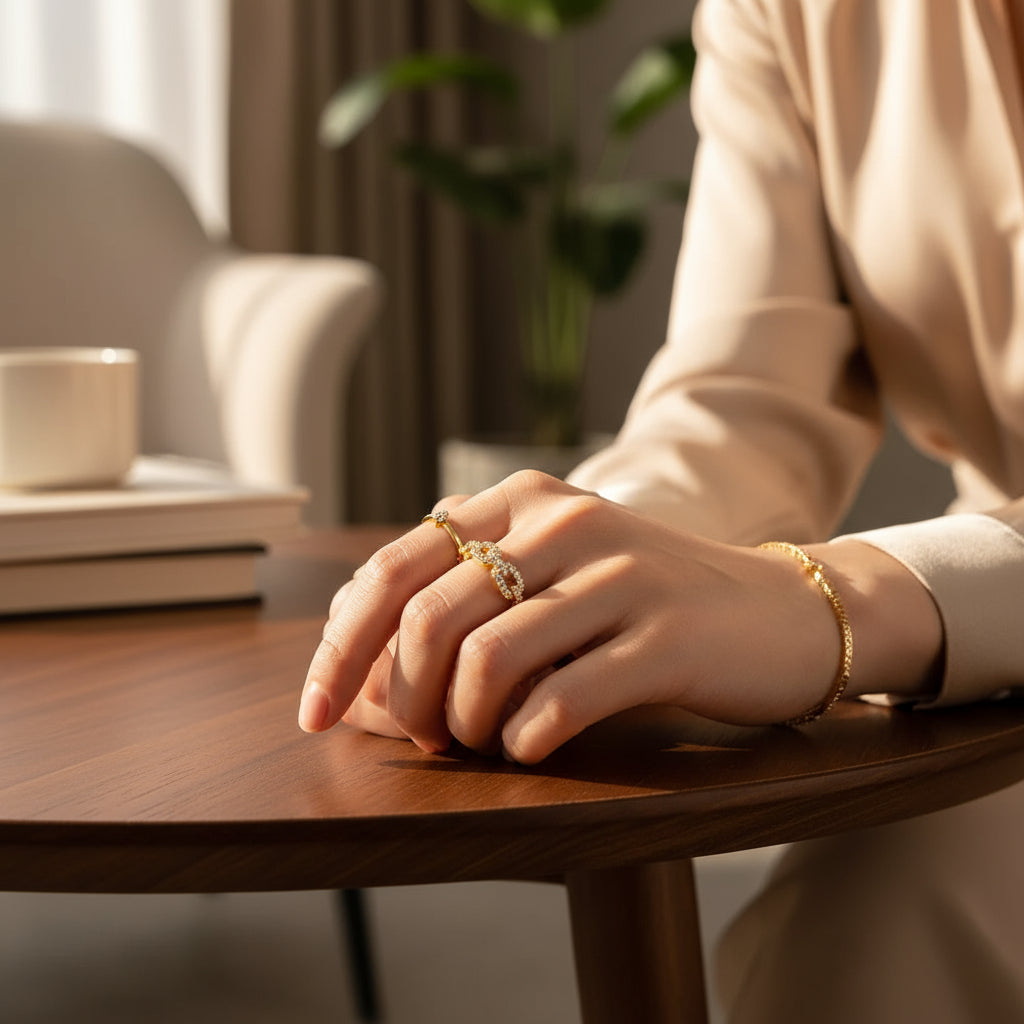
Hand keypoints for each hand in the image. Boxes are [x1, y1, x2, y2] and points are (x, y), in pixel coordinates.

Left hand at [298, 471, 941, 762]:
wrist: (782, 611)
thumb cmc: (648, 606)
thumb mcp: (554, 577)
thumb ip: (466, 603)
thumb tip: (363, 682)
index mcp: (522, 501)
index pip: (393, 568)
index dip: (341, 645)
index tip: (318, 711)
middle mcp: (564, 523)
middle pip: (428, 617)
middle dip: (400, 697)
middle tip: (421, 740)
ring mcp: (619, 575)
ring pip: (486, 659)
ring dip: (464, 724)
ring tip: (482, 742)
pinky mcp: (666, 636)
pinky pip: (560, 698)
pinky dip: (525, 738)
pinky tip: (530, 745)